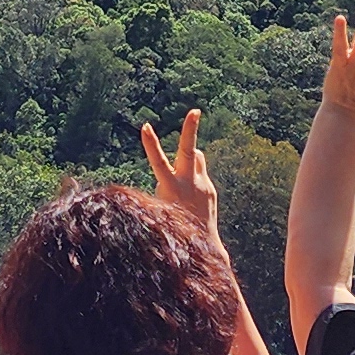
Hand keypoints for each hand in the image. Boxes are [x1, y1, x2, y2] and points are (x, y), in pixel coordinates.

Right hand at [140, 112, 217, 241]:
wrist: (200, 244)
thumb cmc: (173, 224)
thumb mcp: (162, 205)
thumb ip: (173, 179)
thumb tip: (195, 154)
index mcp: (170, 188)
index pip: (158, 161)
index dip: (150, 143)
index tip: (144, 126)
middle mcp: (188, 183)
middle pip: (188, 150)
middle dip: (190, 129)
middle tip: (195, 110)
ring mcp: (202, 184)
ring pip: (195, 158)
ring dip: (187, 158)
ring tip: (180, 178)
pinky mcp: (210, 188)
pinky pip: (199, 172)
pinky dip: (192, 175)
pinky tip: (189, 196)